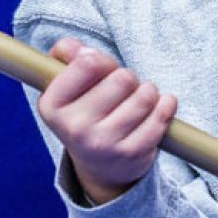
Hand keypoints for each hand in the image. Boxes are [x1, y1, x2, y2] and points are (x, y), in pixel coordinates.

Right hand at [37, 38, 177, 204]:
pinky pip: (161, 115)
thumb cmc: (83, 113)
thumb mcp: (64, 86)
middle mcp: (75, 127)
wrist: (98, 167)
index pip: (88, 63)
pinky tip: (159, 106)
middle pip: (123, 78)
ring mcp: (105, 143)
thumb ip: (66, 55)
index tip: (102, 69)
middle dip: (127, 77)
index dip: (102, 59)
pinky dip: (166, 104)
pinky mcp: (133, 154)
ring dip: (147, 91)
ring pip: (145, 95)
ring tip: (138, 99)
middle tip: (121, 89)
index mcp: (52, 106)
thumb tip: (80, 50)